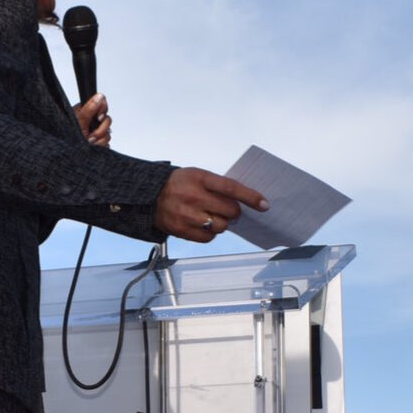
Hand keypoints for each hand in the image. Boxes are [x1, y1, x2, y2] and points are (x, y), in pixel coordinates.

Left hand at [74, 93, 111, 146]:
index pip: (101, 103)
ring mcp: (95, 131)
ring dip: (100, 140)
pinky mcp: (99, 141)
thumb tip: (99, 96)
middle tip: (91, 135)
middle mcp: (91, 120)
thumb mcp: (79, 123)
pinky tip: (93, 147)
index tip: (98, 118)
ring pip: (108, 132)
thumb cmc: (69, 139)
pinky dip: (101, 146)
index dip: (102, 111)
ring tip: (90, 142)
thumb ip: (89, 110)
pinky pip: (107, 142)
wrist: (70, 155)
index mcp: (85, 111)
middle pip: (107, 119)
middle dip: (100, 130)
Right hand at [154, 167, 269, 242]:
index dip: (250, 197)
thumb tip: (244, 202)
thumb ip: (217, 185)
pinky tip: (202, 224)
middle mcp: (193, 196)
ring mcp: (186, 215)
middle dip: (234, 212)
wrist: (148, 195)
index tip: (264, 204)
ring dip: (222, 223)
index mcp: (199, 178)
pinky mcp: (181, 230)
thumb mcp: (196, 175)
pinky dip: (210, 232)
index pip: (231, 188)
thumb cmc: (179, 184)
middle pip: (230, 210)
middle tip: (229, 210)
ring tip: (211, 216)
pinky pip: (208, 237)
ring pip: (221, 226)